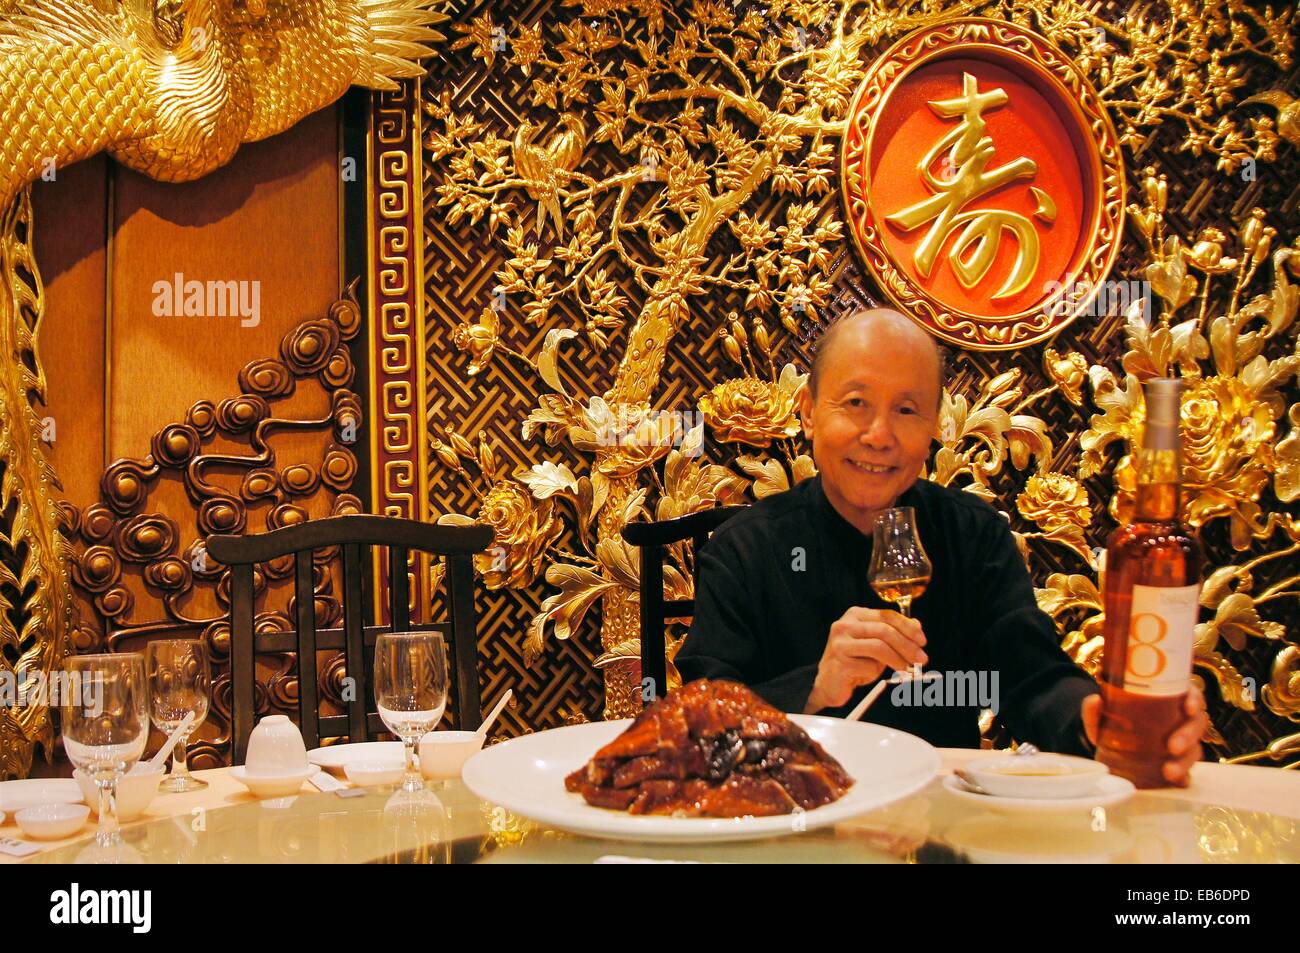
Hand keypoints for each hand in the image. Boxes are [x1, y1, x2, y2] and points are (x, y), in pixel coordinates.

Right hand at [806, 607, 926, 712]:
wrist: (829, 682)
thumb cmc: (855, 662)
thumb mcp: (876, 644)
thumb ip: (893, 633)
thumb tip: (917, 625)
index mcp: (855, 615)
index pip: (886, 615)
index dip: (908, 627)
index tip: (922, 641)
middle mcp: (844, 625)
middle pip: (884, 631)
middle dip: (907, 646)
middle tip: (921, 659)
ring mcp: (840, 643)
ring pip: (878, 647)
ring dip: (898, 660)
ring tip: (907, 670)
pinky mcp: (839, 662)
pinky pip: (869, 667)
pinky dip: (877, 673)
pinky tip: (873, 676)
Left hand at [1081, 686, 1207, 785]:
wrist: (1106, 750)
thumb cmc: (1111, 723)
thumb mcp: (1100, 715)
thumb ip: (1094, 709)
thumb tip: (1096, 701)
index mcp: (1169, 700)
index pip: (1191, 695)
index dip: (1194, 699)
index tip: (1187, 708)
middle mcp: (1180, 721)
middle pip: (1197, 723)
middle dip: (1189, 735)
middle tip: (1172, 747)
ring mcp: (1183, 744)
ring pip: (1195, 749)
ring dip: (1185, 761)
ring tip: (1169, 771)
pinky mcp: (1178, 765)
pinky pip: (1188, 772)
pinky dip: (1185, 777)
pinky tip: (1177, 782)